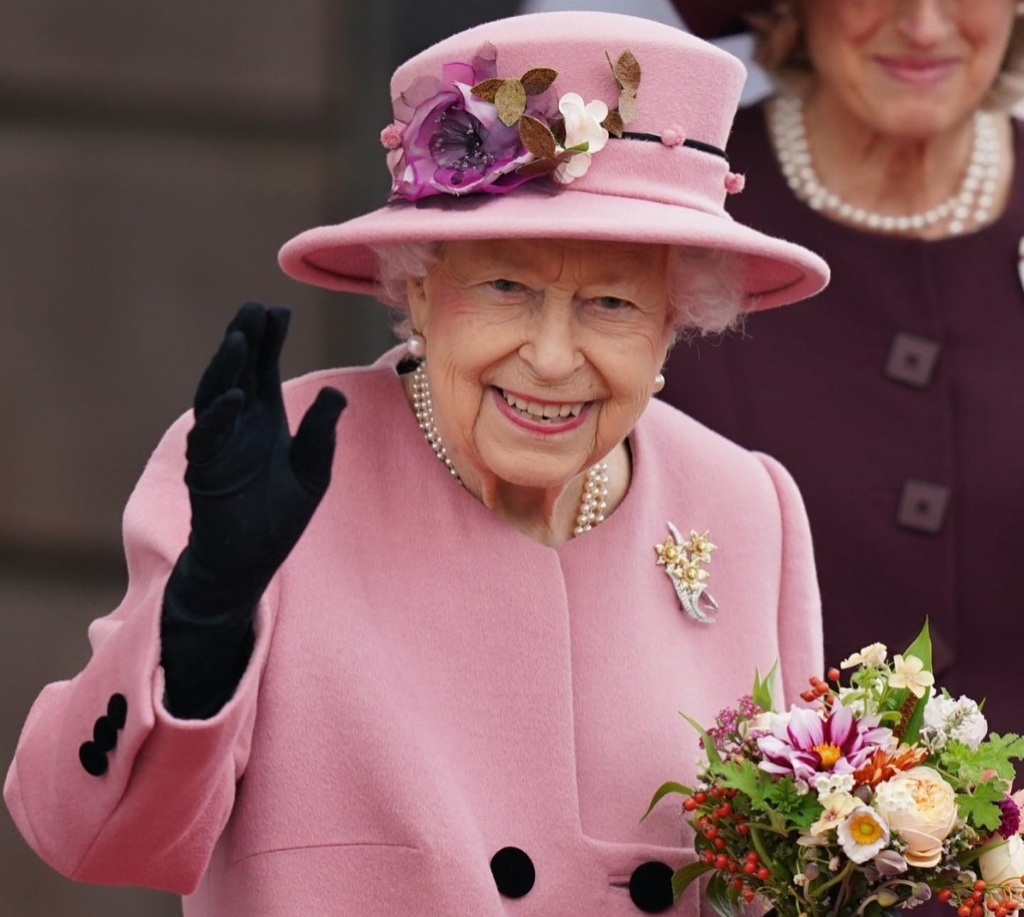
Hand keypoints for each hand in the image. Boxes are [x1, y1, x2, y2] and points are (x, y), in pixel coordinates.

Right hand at [167, 303, 346, 617]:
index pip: (263, 370)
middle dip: (245, 340)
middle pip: (237, 373)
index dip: (269, 340)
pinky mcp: (205, 472)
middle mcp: (238, 425)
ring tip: (239, 338)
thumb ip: (321, 433)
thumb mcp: (312, 470)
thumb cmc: (279, 517)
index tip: (278, 309)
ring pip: (216, 395)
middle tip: (254, 307)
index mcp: (264, 420)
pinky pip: (207, 438)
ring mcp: (218, 446)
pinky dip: (219, 417)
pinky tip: (236, 396)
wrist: (249, 562)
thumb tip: (336, 392)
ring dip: (226, 367)